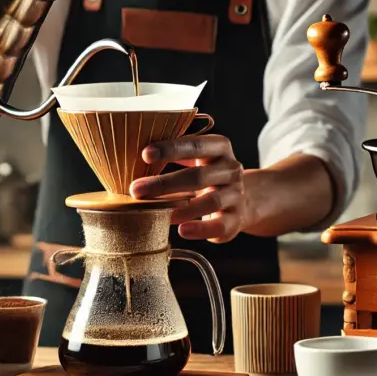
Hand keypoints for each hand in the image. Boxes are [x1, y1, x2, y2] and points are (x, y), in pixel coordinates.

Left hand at [129, 135, 248, 242]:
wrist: (243, 201)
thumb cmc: (208, 177)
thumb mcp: (197, 160)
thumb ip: (174, 156)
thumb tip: (133, 159)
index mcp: (219, 148)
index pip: (195, 145)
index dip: (170, 148)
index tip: (145, 154)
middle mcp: (231, 169)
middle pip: (198, 175)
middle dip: (164, 183)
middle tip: (136, 190)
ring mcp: (236, 195)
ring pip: (210, 201)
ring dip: (181, 208)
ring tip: (157, 212)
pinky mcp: (236, 219)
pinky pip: (220, 225)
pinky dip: (201, 229)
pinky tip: (182, 230)